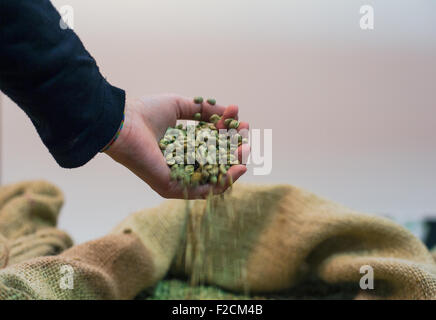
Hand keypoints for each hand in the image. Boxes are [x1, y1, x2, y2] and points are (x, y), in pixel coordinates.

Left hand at [104, 94, 249, 198]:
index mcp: (180, 146)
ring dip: (232, 166)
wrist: (123, 123)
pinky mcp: (172, 188)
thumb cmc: (145, 112)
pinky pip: (202, 190)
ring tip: (246, 152)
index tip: (241, 119)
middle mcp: (180, 164)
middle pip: (213, 162)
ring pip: (211, 178)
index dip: (227, 133)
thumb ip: (204, 109)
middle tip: (247, 138)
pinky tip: (236, 168)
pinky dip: (222, 181)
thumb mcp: (180, 105)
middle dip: (232, 150)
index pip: (209, 143)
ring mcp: (176, 178)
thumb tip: (229, 110)